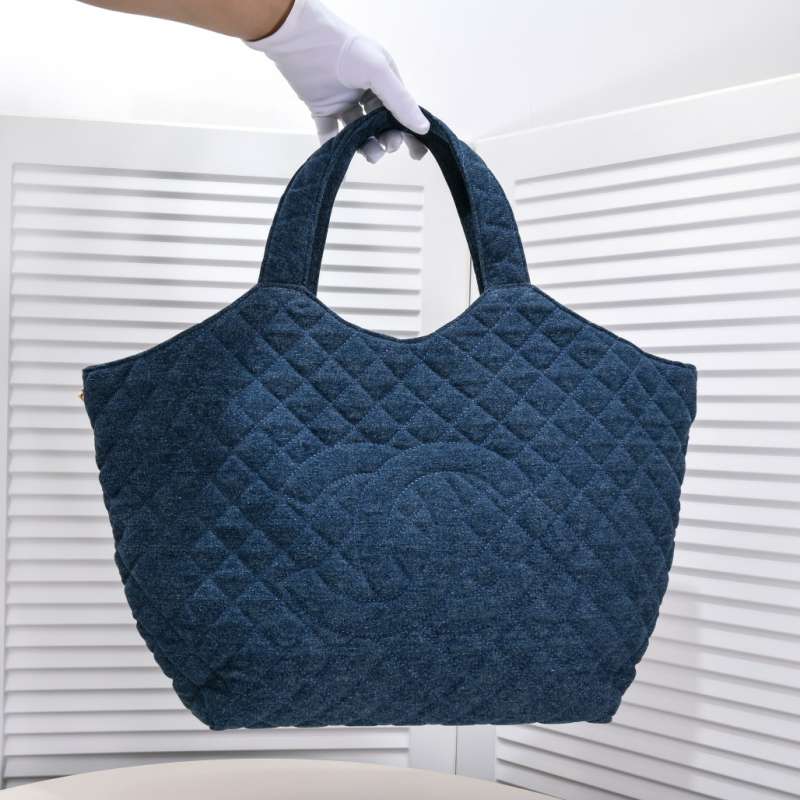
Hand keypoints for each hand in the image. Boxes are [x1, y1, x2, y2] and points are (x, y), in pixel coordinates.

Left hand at [245, 0, 428, 162]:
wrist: (298, 38)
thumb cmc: (343, 48)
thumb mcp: (378, 71)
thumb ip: (400, 101)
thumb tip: (423, 128)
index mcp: (383, 80)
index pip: (401, 110)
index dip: (409, 132)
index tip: (415, 153)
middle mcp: (365, 91)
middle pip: (381, 124)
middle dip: (387, 139)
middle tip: (387, 147)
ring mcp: (343, 101)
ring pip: (359, 132)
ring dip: (367, 146)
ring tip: (371, 154)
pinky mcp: (322, 109)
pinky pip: (331, 134)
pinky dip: (336, 146)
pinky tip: (343, 154)